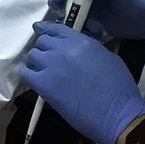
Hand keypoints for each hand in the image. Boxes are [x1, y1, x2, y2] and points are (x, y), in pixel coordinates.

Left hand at [20, 22, 144, 143]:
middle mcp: (63, 50)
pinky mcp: (44, 85)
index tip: (40, 30)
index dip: (46, 29)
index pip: (56, 28)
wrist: (117, 114)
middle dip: (46, 49)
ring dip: (38, 62)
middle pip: (42, 41)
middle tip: (51, 60)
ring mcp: (51, 66)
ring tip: (45, 71)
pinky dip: (28, 74)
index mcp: (80, 41)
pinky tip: (35, 79)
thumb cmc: (119, 88)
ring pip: (33, 55)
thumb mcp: (108, 57)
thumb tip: (77, 49)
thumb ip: (88, 48)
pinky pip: (25, 73)